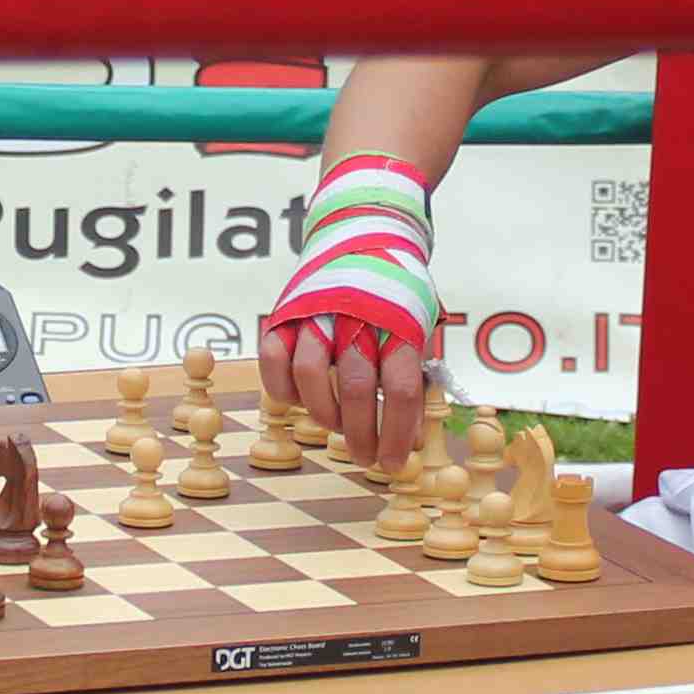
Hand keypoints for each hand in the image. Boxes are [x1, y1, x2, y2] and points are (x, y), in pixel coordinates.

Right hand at [262, 157, 441, 468]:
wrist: (361, 229)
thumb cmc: (395, 289)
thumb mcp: (419, 321)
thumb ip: (414, 370)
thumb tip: (412, 433)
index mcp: (398, 321)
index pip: (400, 390)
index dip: (399, 434)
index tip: (396, 463)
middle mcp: (356, 316)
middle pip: (358, 390)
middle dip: (362, 436)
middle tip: (366, 460)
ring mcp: (317, 312)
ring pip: (312, 377)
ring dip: (325, 414)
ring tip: (336, 428)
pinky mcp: (286, 310)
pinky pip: (274, 359)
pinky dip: (282, 389)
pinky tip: (298, 401)